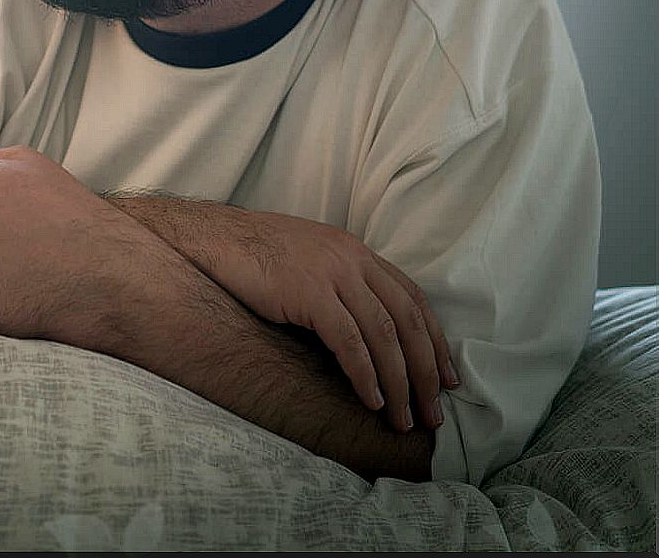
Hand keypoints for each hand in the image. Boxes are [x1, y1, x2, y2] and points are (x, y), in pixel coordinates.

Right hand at [194, 206, 456, 431]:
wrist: (212, 238)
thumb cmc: (254, 255)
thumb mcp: (310, 261)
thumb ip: (341, 284)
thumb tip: (366, 333)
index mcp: (355, 251)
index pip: (412, 298)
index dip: (434, 341)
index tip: (446, 379)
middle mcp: (351, 258)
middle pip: (406, 320)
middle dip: (426, 371)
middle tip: (433, 413)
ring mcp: (330, 272)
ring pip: (383, 334)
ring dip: (400, 382)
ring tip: (404, 419)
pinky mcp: (308, 291)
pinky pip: (349, 341)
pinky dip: (365, 374)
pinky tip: (371, 400)